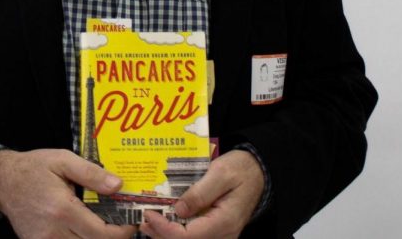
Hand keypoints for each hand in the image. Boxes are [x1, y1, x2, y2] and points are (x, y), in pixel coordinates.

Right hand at [0, 148, 137, 238]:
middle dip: (112, 238)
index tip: (132, 223)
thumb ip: (92, 173)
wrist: (2, 181)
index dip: (122, 232)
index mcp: (62, 208)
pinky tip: (84, 229)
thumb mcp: (63, 160)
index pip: (101, 233)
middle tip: (122, 224)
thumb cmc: (34, 168)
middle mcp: (53, 230)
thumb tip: (118, 185)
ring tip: (104, 225)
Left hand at [139, 150, 264, 238]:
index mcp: (224, 222)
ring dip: (167, 236)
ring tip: (148, 224)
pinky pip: (194, 237)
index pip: (188, 236)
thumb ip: (200, 192)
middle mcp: (223, 235)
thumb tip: (178, 210)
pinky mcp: (217, 232)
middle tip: (143, 222)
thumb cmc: (240, 169)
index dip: (165, 229)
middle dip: (162, 236)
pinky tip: (165, 223)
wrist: (258, 172)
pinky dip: (177, 233)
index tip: (149, 215)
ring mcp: (221, 236)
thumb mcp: (220, 173)